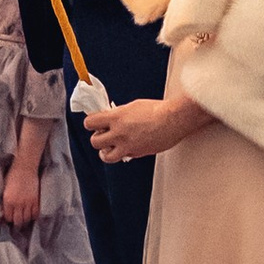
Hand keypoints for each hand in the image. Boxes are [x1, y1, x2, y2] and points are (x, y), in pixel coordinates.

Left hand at [0, 155, 43, 229]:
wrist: (25, 167)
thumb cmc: (12, 175)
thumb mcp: (5, 189)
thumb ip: (5, 200)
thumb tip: (4, 210)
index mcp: (8, 200)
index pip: (8, 217)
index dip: (9, 219)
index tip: (10, 218)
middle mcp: (18, 203)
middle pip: (18, 221)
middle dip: (17, 223)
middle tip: (17, 221)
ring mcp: (28, 202)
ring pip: (27, 218)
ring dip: (25, 220)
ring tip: (24, 218)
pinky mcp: (36, 200)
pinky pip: (36, 213)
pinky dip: (34, 215)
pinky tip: (31, 214)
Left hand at [84, 89, 205, 163]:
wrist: (173, 120)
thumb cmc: (156, 110)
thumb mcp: (132, 106)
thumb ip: (118, 114)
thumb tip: (110, 118)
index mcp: (116, 117)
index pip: (90, 123)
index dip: (91, 123)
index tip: (94, 123)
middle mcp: (119, 133)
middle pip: (94, 142)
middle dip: (97, 138)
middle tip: (103, 135)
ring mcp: (128, 146)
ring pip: (106, 156)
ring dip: (105, 152)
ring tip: (110, 147)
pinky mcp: (137, 153)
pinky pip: (123, 157)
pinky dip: (122, 153)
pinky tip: (127, 147)